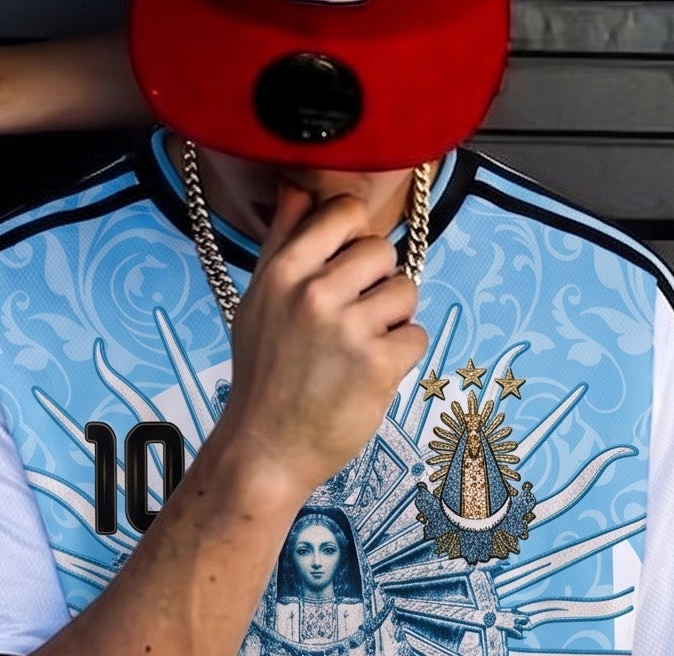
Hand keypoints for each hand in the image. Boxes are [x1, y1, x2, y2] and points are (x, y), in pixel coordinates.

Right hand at [216, 183, 427, 504]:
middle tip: (345, 324)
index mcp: (284, 272)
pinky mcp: (378, 366)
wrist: (263, 452)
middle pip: (382, 251)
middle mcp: (315, 294)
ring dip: (391, 322)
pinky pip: (415, 336)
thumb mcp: (257, 303)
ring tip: (356, 350)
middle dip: (374, 285)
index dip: (353, 238)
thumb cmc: (262, 377)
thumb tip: (297, 184)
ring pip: (405, 292)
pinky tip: (366, 375)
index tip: (342, 270)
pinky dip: (399, 358)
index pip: (346, 212)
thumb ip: (283, 240)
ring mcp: (349, 330)